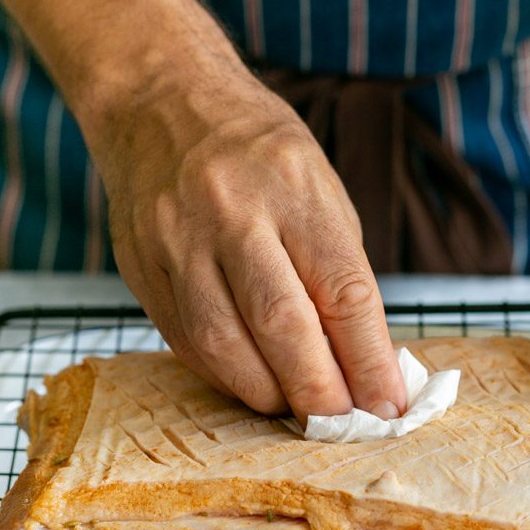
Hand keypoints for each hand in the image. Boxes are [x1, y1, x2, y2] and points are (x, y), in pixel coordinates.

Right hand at [99, 67, 405, 422]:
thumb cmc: (259, 153)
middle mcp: (231, 210)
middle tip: (341, 425)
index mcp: (293, 185)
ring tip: (295, 409)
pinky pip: (184, 340)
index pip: (341, 290)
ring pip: (222, 343)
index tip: (389, 408)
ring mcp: (177, 239)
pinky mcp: (141, 266)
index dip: (369, 360)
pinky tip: (250, 383)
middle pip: (280, 323)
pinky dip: (224, 376)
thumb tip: (363, 363)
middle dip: (317, 391)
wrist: (160, 103)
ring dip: (266, 392)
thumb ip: (338, 271)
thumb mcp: (319, 188)